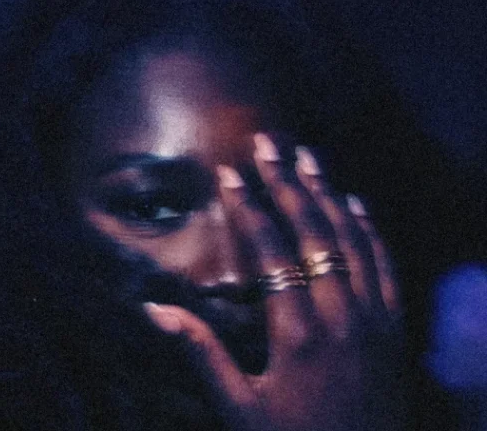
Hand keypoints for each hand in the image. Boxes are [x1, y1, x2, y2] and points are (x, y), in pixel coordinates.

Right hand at [145, 135, 404, 430]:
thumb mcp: (239, 407)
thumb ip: (201, 354)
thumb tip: (153, 309)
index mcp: (299, 332)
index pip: (272, 252)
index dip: (249, 209)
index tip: (230, 174)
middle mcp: (342, 316)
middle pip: (315, 233)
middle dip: (288, 184)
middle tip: (268, 144)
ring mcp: (375, 319)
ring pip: (353, 241)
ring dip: (329, 194)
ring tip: (307, 156)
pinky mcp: (395, 329)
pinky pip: (386, 266)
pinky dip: (370, 230)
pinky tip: (355, 204)